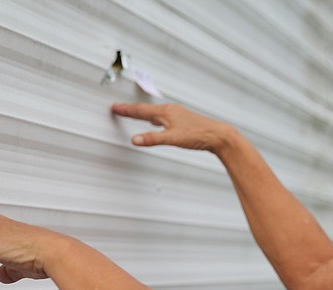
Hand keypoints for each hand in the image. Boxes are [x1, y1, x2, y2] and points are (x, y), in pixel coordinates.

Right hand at [111, 102, 234, 152]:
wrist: (218, 136)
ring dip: (142, 112)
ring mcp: (177, 115)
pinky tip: (157, 121)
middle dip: (131, 109)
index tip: (114, 107)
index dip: (126, 110)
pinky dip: (154, 117)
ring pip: (154, 112)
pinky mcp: (183, 121)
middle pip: (146, 109)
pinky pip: (162, 116)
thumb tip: (135, 140)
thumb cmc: (199, 135)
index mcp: (166, 113)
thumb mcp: (172, 138)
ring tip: (133, 112)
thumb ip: (153, 139)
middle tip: (119, 108)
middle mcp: (170, 111)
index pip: (140, 111)